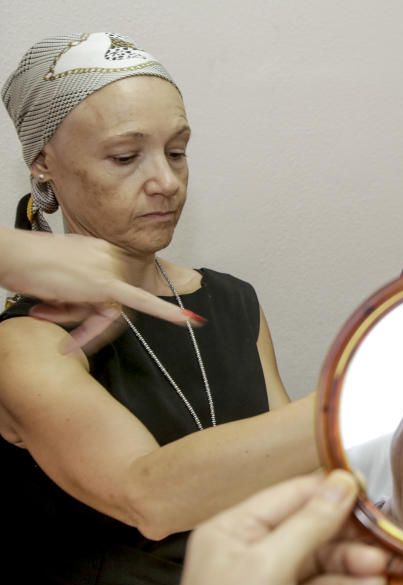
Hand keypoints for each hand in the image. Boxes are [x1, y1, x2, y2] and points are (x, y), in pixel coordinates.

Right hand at [0, 231, 200, 350]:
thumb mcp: (59, 275)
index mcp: (102, 251)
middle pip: (109, 303)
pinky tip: (190, 320)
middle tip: (48, 310)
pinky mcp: (106, 284)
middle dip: (80, 318)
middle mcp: (110, 257)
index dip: (94, 310)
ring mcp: (109, 269)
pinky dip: (166, 313)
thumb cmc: (26, 264)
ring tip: (46, 307)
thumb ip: (80, 291)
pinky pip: (141, 303)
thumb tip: (90, 313)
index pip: (112, 288)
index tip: (151, 312)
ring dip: (77, 321)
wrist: (10, 254)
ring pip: (107, 312)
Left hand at [160, 471, 388, 584]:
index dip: (332, 492)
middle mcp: (254, 552)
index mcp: (236, 529)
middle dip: (351, 536)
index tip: (371, 493)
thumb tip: (343, 482)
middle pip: (315, 529)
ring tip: (382, 570)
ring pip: (325, 562)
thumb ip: (310, 524)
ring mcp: (274, 584)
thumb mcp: (268, 568)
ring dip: (356, 565)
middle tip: (385, 540)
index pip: (293, 495)